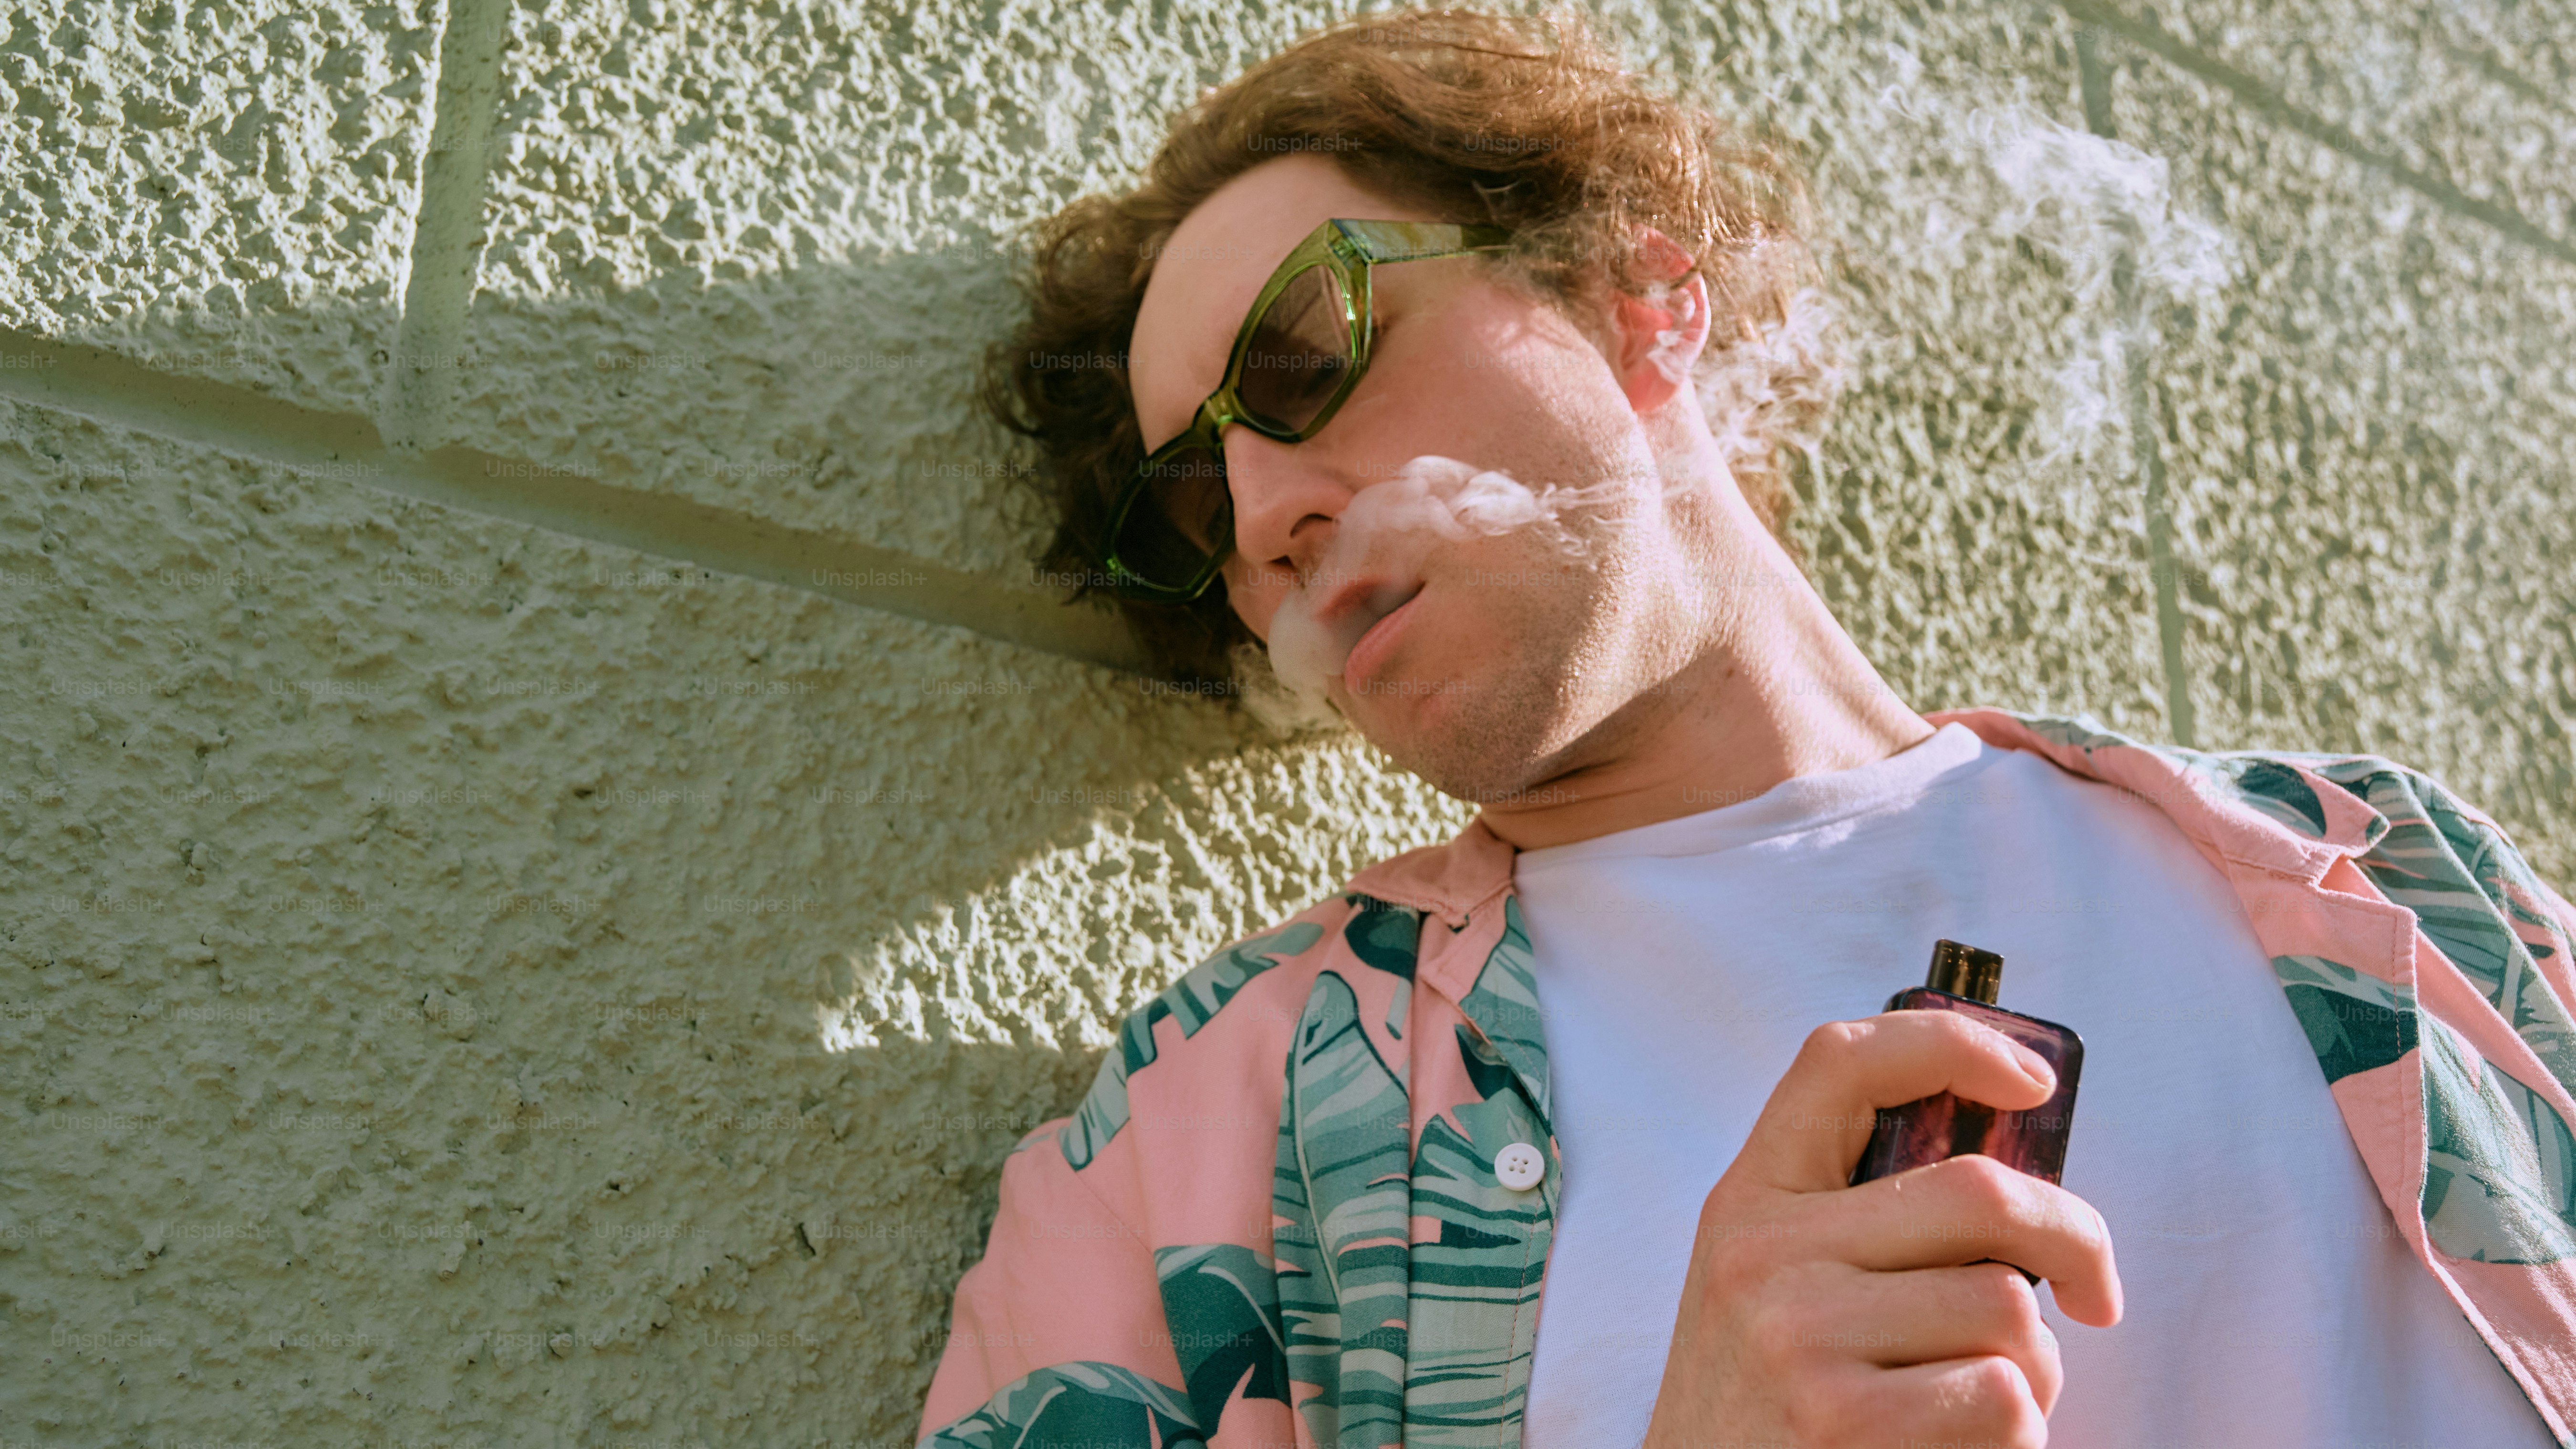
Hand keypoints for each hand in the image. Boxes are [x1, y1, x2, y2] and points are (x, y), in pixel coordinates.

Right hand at [1638, 1010, 2123, 1448]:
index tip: (2032, 1082)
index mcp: (1749, 1200)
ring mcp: (1799, 1337)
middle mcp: (1763, 1253)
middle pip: (1978, 1191)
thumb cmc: (1769, 1401)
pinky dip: (2019, 1432)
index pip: (1840, 1063)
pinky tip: (1965, 1448)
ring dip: (2034, 1364)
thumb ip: (1854, 1221)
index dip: (1951, 1043)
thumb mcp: (1771, 1283)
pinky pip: (2005, 1396)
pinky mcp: (1845, 1422)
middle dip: (2075, 1238)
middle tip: (2095, 1292)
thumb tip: (2012, 1172)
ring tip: (1979, 1397)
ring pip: (2006, 1308)